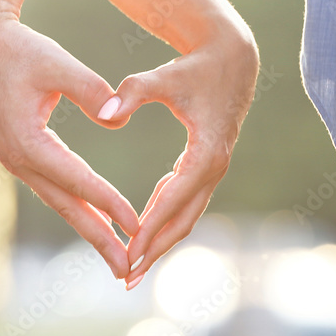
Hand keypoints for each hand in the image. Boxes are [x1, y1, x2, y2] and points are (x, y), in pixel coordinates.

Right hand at [0, 15, 139, 277]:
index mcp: (27, 143)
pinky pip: (51, 187)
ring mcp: (14, 159)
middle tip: (127, 269)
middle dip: (99, 239)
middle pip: (66, 207)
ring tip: (116, 255)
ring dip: (88, 228)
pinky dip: (75, 206)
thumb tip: (119, 120)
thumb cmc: (16, 48)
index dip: (109, 204)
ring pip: (59, 201)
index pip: (78, 181)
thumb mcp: (57, 63)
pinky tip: (93, 219)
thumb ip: (92, 91)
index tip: (137, 226)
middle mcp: (18, 159)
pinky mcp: (17, 152)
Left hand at [99, 30, 258, 287]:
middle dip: (155, 251)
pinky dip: (164, 219)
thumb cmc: (193, 66)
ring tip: (132, 268)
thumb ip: (132, 93)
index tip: (128, 251)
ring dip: (160, 243)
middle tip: (127, 278)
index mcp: (207, 154)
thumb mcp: (162, 77)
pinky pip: (184, 201)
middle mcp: (214, 168)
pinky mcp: (206, 166)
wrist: (230, 58)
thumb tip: (106, 116)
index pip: (175, 200)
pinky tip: (142, 232)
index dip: (151, 227)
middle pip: (184, 220)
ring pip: (186, 216)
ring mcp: (213, 170)